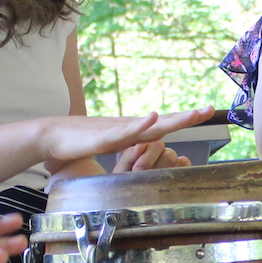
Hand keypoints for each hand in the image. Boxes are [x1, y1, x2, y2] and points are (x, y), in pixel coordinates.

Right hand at [40, 107, 215, 175]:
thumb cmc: (78, 142)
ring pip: (150, 126)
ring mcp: (118, 131)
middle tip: (210, 110)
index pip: (163, 125)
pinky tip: (154, 118)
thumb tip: (139, 152)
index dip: (184, 119)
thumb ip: (125, 148)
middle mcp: (129, 128)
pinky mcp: (104, 137)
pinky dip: (141, 125)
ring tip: (193, 114)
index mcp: (132, 132)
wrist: (51, 137)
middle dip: (187, 117)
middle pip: (163, 122)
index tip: (205, 112)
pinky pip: (125, 132)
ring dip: (172, 120)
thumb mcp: (110, 146)